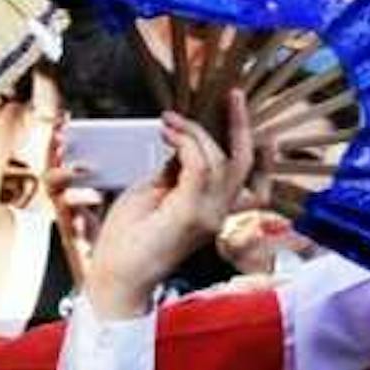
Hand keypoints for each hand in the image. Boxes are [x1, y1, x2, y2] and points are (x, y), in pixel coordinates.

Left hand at [80, 106, 252, 318]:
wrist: (116, 273)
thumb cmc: (129, 237)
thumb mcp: (155, 191)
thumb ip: (175, 170)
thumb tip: (183, 144)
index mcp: (211, 209)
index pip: (247, 175)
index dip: (253, 145)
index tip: (242, 112)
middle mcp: (218, 213)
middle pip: (243, 163)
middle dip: (240, 125)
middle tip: (232, 95)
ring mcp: (208, 216)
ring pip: (219, 160)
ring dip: (193, 132)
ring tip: (168, 122)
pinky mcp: (191, 215)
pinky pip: (199, 167)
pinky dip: (186, 144)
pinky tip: (168, 135)